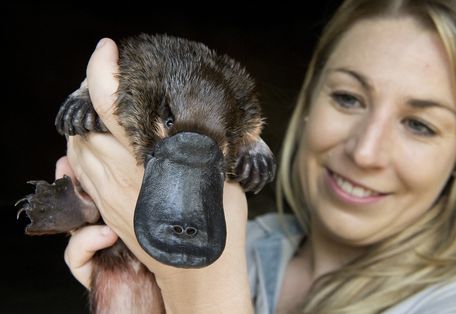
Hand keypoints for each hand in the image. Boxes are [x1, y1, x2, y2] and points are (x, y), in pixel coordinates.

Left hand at [66, 38, 252, 312]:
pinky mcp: (106, 211)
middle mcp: (119, 177)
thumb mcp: (221, 177)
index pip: (107, 107)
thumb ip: (207, 146)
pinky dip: (83, 154)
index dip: (100, 71)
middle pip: (81, 126)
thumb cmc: (218, 228)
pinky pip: (80, 174)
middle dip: (89, 98)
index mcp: (148, 162)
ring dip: (84, 127)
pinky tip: (104, 150)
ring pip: (75, 150)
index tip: (106, 49)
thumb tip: (207, 120)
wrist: (200, 273)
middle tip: (110, 85)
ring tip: (106, 116)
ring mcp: (108, 196)